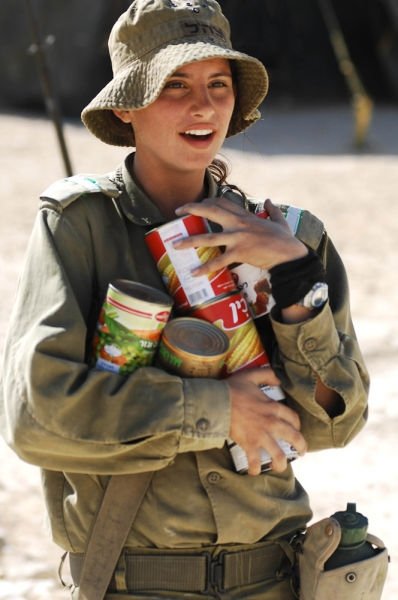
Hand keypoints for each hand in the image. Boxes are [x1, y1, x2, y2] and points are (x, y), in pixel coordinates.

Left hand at [174, 197, 307, 272]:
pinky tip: (195, 272)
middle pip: (211, 211)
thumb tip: (269, 201)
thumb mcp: (280, 220)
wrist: (290, 255)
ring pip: (208, 237)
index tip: (197, 204)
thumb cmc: (286, 240)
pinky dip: (206, 267)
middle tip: (177, 212)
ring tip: (175, 245)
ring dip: (190, 241)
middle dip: (192, 209)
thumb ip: (272, 210)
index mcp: (246, 216)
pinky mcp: (239, 253)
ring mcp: (238, 238)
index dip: (208, 202)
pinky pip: (218, 261)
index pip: (223, 203)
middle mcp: (239, 224)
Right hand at [227, 367, 306, 474]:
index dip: (297, 425)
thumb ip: (267, 375)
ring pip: (278, 455)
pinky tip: (254, 472)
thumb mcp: (251, 375)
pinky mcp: (249, 445)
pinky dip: (255, 469)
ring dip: (281, 463)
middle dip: (301, 446)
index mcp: (274, 407)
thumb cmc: (232, 389)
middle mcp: (272, 423)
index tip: (295, 428)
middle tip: (301, 452)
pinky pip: (255, 462)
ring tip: (280, 466)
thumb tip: (279, 380)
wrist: (216, 402)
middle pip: (294, 437)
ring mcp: (261, 436)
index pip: (294, 418)